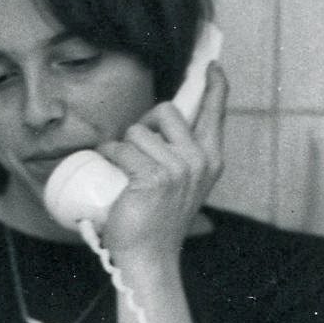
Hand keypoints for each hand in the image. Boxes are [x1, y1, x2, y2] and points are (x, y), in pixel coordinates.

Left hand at [98, 61, 228, 267]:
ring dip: (123, 148)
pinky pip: (121, 149)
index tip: (212, 65)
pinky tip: (112, 173)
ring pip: (137, 131)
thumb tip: (159, 128)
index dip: (214, 86)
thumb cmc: (158, 221)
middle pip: (166, 110)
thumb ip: (180, 157)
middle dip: (144, 124)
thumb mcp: (181, 184)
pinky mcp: (153, 178)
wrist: (150, 257)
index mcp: (211, 159)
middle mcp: (199, 160)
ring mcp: (179, 169)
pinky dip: (109, 156)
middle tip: (137, 153)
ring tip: (126, 174)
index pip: (214, 112)